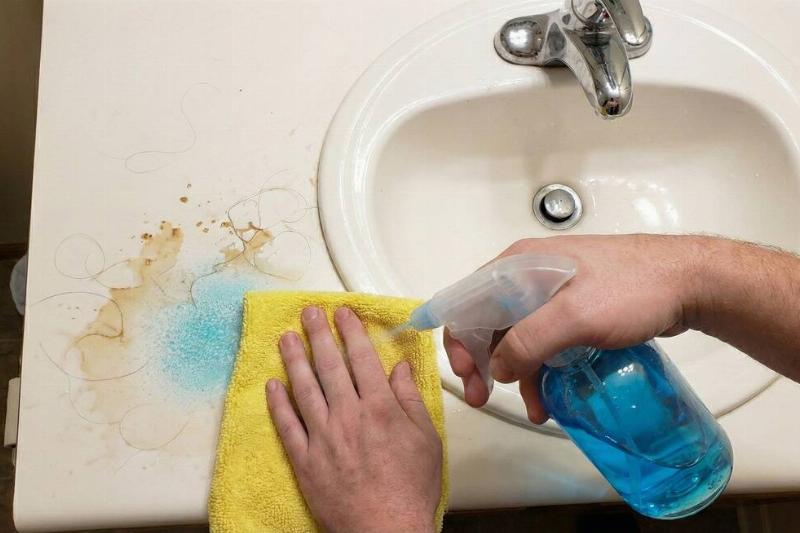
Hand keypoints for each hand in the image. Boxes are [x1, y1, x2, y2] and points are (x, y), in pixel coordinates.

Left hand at [267, 306, 441, 532]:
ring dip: (294, 360)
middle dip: (319, 335)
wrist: (386, 530)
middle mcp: (348, 416)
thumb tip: (400, 368)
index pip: (362, 358)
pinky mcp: (305, 460)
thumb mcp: (426, 440)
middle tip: (309, 313)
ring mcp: (323, 437)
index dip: (351, 332)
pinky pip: (287, 426)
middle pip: (330, 366)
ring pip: (304, 389)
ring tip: (287, 337)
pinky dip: (278, 404)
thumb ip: (410, 400)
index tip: (342, 313)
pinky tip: (272, 385)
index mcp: (380, 408)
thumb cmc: (411, 488)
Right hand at [445, 234, 704, 422]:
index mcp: (517, 266)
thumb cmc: (632, 288)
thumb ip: (528, 342)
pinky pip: (543, 342)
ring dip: (519, 374)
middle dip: (484, 364)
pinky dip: (542, 369)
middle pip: (488, 323)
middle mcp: (527, 276)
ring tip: (536, 408)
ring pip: (517, 337)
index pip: (467, 303)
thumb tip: (497, 369)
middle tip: (484, 398)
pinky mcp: (572, 309)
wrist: (688, 282)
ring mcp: (550, 293)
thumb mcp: (574, 316)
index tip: (469, 377)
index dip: (460, 342)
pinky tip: (553, 394)